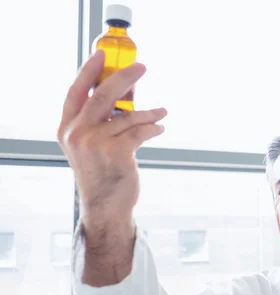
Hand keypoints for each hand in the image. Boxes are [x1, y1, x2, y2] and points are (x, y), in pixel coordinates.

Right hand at [57, 50, 166, 228]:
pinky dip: (153, 126)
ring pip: (128, 115)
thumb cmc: (102, 173)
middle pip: (103, 94)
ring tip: (161, 112)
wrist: (105, 206)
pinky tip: (159, 127)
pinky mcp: (117, 152)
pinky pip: (140, 130)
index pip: (76, 92)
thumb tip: (123, 92)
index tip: (102, 54)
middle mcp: (78, 133)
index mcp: (68, 128)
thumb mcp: (89, 145)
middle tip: (142, 67)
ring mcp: (96, 143)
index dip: (88, 71)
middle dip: (124, 77)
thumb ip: (98, 121)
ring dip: (149, 112)